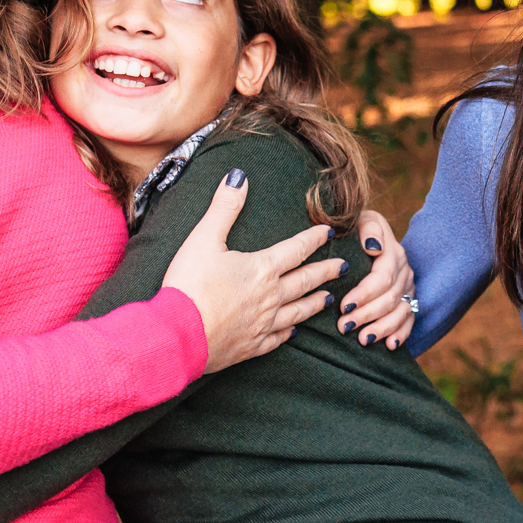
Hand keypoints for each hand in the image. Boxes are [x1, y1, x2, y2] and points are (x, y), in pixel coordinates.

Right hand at [164, 169, 341, 373]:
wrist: (178, 337)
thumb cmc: (189, 286)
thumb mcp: (203, 239)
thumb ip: (224, 207)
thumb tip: (239, 176)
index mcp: (262, 268)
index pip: (297, 249)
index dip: (314, 238)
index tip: (329, 232)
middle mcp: (270, 296)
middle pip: (305, 280)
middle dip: (326, 271)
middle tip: (345, 266)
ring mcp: (263, 324)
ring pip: (298, 311)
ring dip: (315, 302)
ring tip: (330, 298)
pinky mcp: (251, 347)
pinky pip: (278, 338)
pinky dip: (289, 333)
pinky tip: (294, 332)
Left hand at [339, 209, 417, 349]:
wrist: (368, 233)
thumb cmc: (357, 228)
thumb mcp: (361, 219)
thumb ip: (369, 229)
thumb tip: (374, 248)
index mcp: (393, 253)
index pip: (382, 277)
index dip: (364, 293)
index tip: (344, 306)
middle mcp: (404, 271)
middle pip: (390, 298)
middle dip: (367, 314)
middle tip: (344, 326)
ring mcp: (408, 287)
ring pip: (401, 312)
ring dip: (382, 328)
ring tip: (362, 339)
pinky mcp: (408, 299)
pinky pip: (410, 320)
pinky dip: (401, 334)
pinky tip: (390, 346)